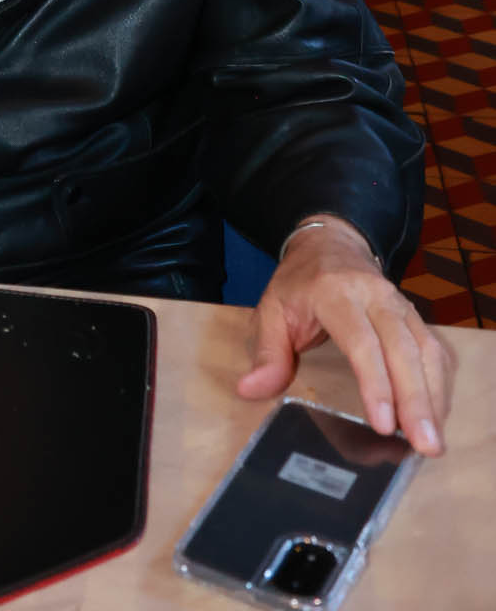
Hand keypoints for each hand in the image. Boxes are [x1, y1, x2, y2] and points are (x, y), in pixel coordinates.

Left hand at [239, 217, 453, 456]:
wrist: (330, 243)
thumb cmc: (299, 283)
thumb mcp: (271, 309)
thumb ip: (266, 352)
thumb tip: (250, 390)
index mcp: (335, 293)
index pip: (361, 340)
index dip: (375, 382)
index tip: (383, 424)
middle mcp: (375, 296)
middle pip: (403, 349)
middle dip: (416, 400)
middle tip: (424, 446)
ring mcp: (400, 304)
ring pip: (426, 350)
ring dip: (434, 397)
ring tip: (433, 442)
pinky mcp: (415, 316)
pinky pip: (435, 350)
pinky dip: (439, 385)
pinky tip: (436, 417)